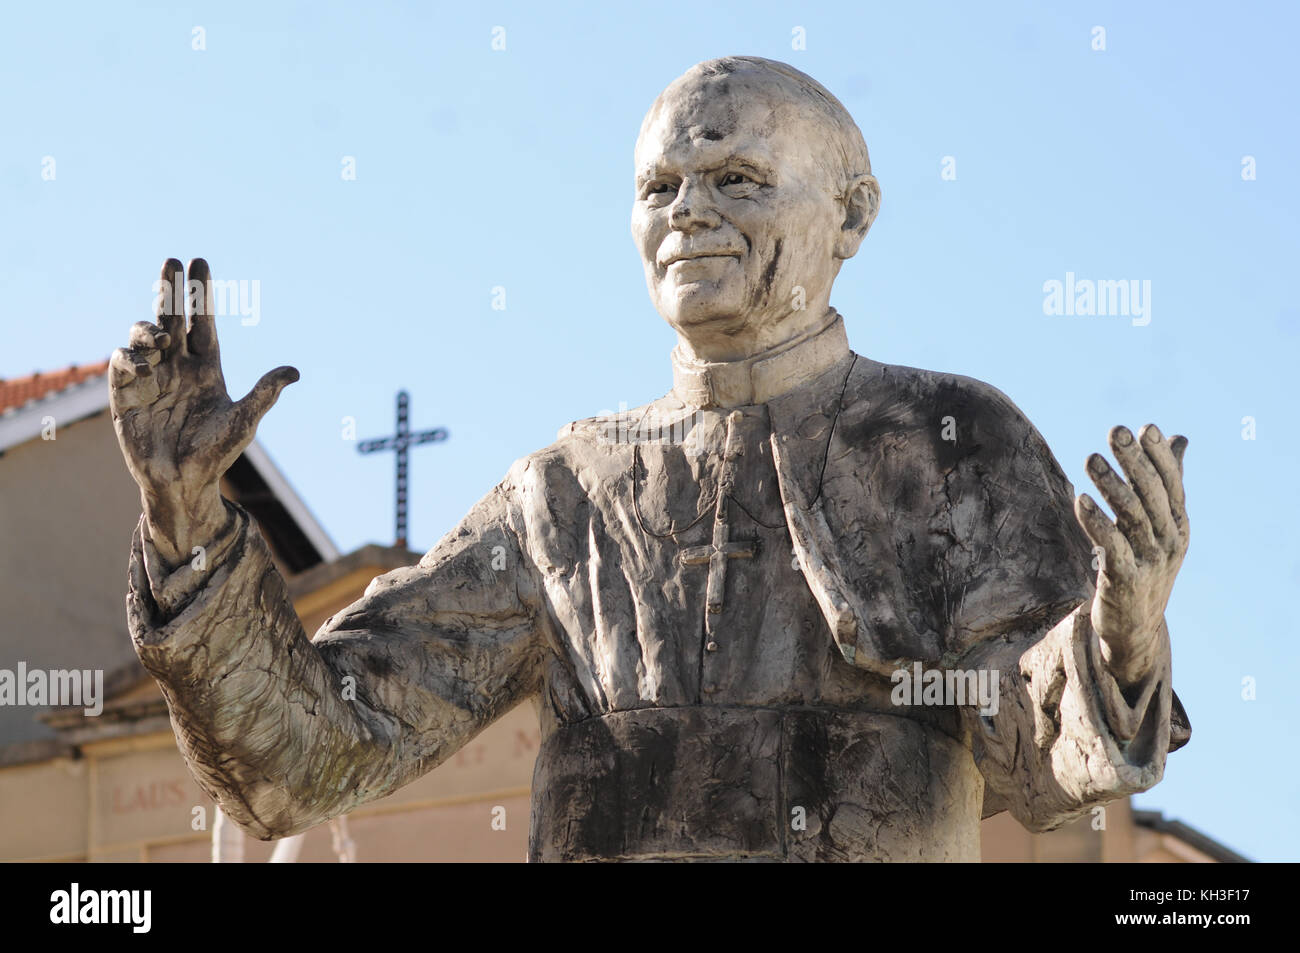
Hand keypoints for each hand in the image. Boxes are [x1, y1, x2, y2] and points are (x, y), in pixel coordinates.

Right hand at [110, 258, 297, 568]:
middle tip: (171, 262)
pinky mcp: (126, 394)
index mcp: (206, 367)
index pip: (203, 322)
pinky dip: (128, 357)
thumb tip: (295, 371)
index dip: (202, 294)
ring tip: (161, 337)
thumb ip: (265, 393)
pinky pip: (121, 364)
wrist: (183, 482)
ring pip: (144, 336)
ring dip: (149, 327)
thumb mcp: (244, 421)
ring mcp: (151, 377)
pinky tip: (144, 363)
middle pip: (173, 318)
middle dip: (172, 290)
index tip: (199, 262)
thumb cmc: (216, 453)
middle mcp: (178, 366)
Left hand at [1073, 424, 1188, 686]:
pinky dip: (1096, 521)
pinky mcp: (1125, 579)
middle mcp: (1169, 540)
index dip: (1158, 456)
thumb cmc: (1145, 566)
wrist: (1136, 627)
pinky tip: (1080, 498)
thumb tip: (1179, 438)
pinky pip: (1111, 546)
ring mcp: (1149, 561)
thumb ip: (1167, 482)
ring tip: (1091, 458)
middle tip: (1116, 432)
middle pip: (1151, 494)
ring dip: (1111, 485)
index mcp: (1178, 523)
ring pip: (1131, 516)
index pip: (1171, 483)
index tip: (1143, 427)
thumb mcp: (1162, 526)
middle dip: (1134, 461)